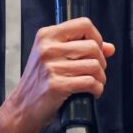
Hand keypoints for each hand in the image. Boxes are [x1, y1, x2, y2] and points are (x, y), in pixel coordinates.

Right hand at [11, 18, 115, 132]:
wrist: (22, 107)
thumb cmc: (39, 82)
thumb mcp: (53, 58)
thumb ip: (80, 48)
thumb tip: (109, 48)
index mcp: (46, 36)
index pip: (83, 24)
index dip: (96, 37)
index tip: (96, 50)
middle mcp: (47, 48)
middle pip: (93, 46)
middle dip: (101, 61)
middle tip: (95, 71)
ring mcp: (51, 67)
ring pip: (94, 66)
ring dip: (100, 77)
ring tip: (93, 83)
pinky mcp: (57, 85)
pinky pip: (90, 82)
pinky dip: (97, 89)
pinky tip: (91, 92)